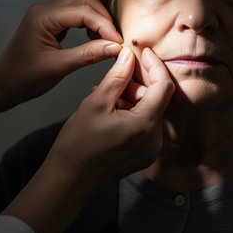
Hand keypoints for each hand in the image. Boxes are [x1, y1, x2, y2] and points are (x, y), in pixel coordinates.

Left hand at [0, 0, 121, 141]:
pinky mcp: (50, 19)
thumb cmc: (23, 77)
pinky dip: (87, 18)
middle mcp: (44, 8)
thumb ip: (88, 55)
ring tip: (102, 36)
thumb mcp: (59, 68)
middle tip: (113, 38)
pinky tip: (91, 35)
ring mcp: (46, 12)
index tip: (118, 42)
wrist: (4, 83)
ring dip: (95, 13)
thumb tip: (114, 47)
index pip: (83, 11)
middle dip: (102, 16)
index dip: (104, 25)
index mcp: (43, 17)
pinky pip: (73, 8)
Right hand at [0, 47, 173, 232]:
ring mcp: (150, 150)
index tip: (142, 53)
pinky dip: (132, 113)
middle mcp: (154, 140)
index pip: (163, 86)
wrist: (69, 179)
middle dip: (137, 84)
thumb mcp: (96, 103)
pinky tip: (111, 110)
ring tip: (107, 97)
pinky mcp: (144, 155)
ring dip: (132, 98)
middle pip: (156, 99)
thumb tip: (129, 56)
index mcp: (144, 126)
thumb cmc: (77, 145)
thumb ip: (117, 77)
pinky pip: (145, 125)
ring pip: (150, 111)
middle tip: (114, 79)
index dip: (154, 65)